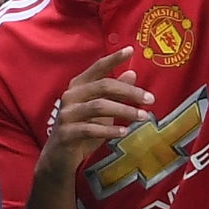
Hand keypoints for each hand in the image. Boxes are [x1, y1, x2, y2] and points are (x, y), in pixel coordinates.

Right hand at [38, 46, 153, 182]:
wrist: (58, 157)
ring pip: (99, 106)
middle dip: (129, 91)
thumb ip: (114, 92)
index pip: (98, 67)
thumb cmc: (82, 129)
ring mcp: (67, 114)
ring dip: (124, 111)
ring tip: (143, 117)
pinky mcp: (66, 133)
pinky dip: (109, 130)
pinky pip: (90, 129)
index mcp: (78, 86)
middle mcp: (71, 96)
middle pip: (103, 86)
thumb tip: (132, 73)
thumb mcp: (100, 109)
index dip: (114, 58)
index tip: (131, 50)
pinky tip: (124, 132)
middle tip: (150, 99)